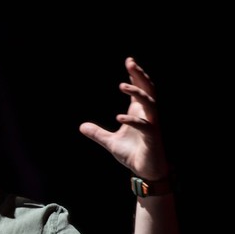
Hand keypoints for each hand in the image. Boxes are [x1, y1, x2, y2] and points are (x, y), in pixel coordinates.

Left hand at [79, 57, 169, 179]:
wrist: (146, 172)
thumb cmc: (133, 154)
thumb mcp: (110, 142)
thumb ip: (97, 133)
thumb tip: (82, 126)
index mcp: (139, 113)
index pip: (140, 89)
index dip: (136, 76)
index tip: (129, 61)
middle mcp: (148, 116)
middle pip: (148, 90)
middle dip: (140, 76)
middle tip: (131, 63)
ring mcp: (152, 125)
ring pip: (150, 103)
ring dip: (137, 93)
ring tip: (122, 85)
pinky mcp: (152, 138)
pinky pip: (145, 126)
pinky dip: (132, 120)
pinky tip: (118, 117)